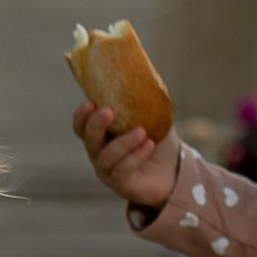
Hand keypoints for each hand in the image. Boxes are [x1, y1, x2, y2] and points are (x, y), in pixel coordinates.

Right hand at [73, 98, 179, 214]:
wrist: (175, 168)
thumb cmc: (157, 139)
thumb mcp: (152, 115)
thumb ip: (143, 99)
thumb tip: (143, 72)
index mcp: (101, 134)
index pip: (81, 126)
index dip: (82, 115)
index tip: (91, 101)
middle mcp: (99, 153)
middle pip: (88, 140)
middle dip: (96, 124)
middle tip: (108, 110)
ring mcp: (108, 170)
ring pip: (106, 156)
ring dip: (123, 142)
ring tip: (142, 131)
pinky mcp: (121, 185)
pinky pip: (122, 170)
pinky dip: (135, 156)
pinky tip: (149, 144)